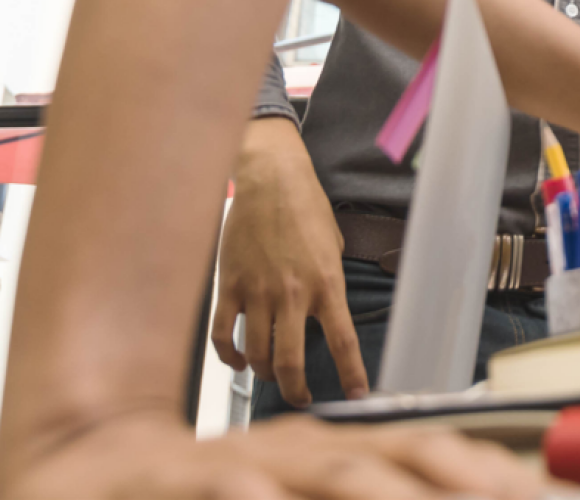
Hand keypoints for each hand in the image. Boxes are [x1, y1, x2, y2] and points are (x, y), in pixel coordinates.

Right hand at [7, 411, 543, 499]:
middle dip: (482, 480)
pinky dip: (257, 496)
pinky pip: (228, 490)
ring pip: (336, 473)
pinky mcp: (176, 480)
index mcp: (349, 456)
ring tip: (443, 495)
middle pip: (411, 458)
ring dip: (391, 491)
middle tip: (536, 498)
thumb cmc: (223, 497)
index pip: (451, 460)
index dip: (514, 477)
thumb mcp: (307, 496)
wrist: (87, 468)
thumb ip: (393, 486)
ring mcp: (250, 463)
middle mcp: (311, 451)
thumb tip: (491, 489)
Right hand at [211, 117, 367, 405]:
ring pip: (256, 353)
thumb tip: (324, 313)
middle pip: (290, 361)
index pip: (342, 341)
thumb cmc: (306, 208)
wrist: (271, 181)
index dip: (350, 374)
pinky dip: (229, 355)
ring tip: (271, 376)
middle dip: (296, 388)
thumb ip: (328, 283)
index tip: (355, 394)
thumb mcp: (334, 246)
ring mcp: (258, 292)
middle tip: (301, 398)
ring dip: (264, 373)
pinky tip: (237, 360)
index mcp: (327, 283)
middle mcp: (293, 293)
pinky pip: (224, 334)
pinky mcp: (230, 286)